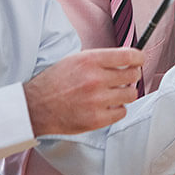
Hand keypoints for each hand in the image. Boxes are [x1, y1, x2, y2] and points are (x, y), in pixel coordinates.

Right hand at [23, 48, 142, 135]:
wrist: (35, 107)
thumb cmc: (54, 82)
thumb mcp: (75, 60)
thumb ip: (100, 59)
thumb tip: (126, 57)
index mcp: (90, 60)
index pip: (129, 56)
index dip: (139, 58)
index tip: (139, 60)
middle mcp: (96, 79)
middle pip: (133, 75)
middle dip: (132, 75)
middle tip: (125, 78)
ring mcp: (97, 100)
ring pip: (131, 94)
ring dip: (125, 93)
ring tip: (113, 93)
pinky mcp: (97, 119)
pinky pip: (122, 112)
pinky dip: (117, 109)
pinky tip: (106, 106)